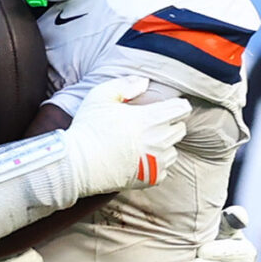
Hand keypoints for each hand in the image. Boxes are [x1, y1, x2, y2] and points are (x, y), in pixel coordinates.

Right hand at [60, 76, 191, 194]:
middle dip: (169, 125)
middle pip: (180, 129)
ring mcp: (157, 162)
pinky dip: (156, 165)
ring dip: (163, 146)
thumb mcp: (101, 96)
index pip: (182, 108)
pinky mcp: (151, 179)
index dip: (174, 105)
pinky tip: (140, 160)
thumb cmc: (89, 128)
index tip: (163, 107)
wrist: (78, 165)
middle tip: (149, 125)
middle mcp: (159, 140)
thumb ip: (125, 84)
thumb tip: (144, 82)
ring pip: (173, 150)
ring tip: (144, 143)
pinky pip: (164, 170)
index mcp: (151, 118)